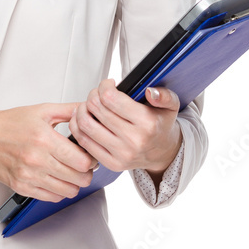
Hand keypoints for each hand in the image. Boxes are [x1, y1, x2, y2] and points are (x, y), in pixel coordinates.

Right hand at [0, 101, 99, 202]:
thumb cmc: (10, 124)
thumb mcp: (41, 110)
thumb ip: (68, 110)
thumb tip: (87, 111)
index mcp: (44, 139)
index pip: (81, 161)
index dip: (92, 159)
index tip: (90, 156)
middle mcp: (36, 160)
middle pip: (78, 178)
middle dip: (86, 173)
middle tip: (84, 166)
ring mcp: (28, 176)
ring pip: (67, 191)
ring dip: (74, 184)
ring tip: (71, 173)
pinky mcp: (21, 187)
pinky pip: (51, 198)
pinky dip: (58, 191)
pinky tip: (56, 179)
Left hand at [68, 78, 182, 179]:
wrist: (162, 152)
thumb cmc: (160, 125)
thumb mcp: (171, 105)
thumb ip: (164, 95)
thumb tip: (150, 92)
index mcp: (147, 123)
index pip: (111, 98)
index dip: (104, 86)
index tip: (107, 84)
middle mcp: (134, 140)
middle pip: (96, 108)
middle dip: (92, 95)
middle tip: (97, 94)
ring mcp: (121, 154)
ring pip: (86, 125)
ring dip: (81, 110)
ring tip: (88, 105)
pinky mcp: (111, 164)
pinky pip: (84, 142)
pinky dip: (78, 127)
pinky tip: (84, 118)